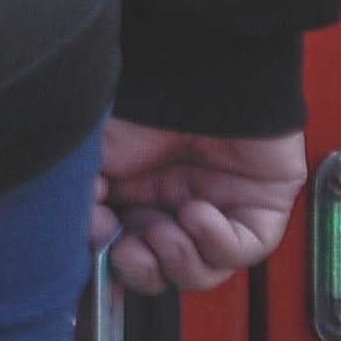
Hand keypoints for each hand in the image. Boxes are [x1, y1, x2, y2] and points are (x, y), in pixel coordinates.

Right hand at [90, 119, 301, 298]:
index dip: (113, 269)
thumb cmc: (142, 100)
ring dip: (179, 260)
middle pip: (163, 271)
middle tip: (132, 250)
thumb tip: (85, 245)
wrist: (193, 69)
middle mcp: (173, 205)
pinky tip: (197, 213)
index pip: (124, 251)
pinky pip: (242, 250)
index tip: (98, 268)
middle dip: (143, 270)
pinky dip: (216, 243)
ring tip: (167, 228)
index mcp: (133, 195)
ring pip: (203, 270)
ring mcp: (217, 209)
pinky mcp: (257, 209)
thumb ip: (83, 204)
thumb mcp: (92, 157)